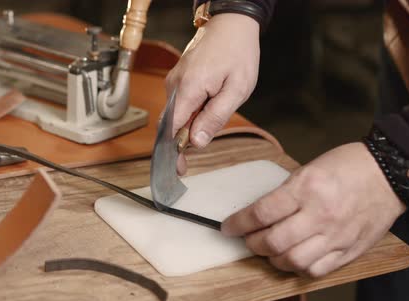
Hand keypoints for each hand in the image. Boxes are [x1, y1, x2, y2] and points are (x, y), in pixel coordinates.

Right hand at [166, 14, 259, 174]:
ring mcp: (174, 81)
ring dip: (188, 126)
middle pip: (170, 124)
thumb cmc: (238, 52)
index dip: (173, 151)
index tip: (177, 169)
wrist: (231, 24)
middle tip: (187, 164)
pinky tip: (205, 110)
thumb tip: (196, 142)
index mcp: (188, 88)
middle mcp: (175, 85)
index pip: (171, 129)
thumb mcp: (237, 89)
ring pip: (176, 115)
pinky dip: (189, 114)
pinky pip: (179, 104)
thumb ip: (215, 117)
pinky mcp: (178, 79)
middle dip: (180, 144)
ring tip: (210, 122)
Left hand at [221, 143, 405, 276]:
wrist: (387, 173)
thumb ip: (284, 194)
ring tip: (270, 250)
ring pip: (293, 261)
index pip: (261, 213)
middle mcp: (320, 214)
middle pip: (273, 242)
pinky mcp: (349, 250)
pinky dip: (299, 268)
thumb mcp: (308, 169)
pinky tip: (295, 257)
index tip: (228, 227)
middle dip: (252, 243)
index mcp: (306, 189)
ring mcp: (336, 235)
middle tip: (248, 239)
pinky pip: (317, 270)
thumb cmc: (347, 166)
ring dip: (273, 259)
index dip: (238, 223)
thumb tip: (259, 215)